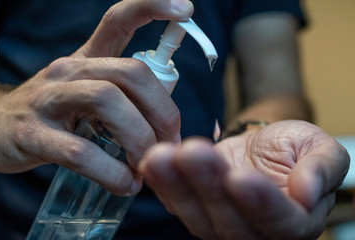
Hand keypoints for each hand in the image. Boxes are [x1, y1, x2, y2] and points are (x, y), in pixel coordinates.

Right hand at [0, 0, 192, 195]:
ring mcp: (49, 99)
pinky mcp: (33, 134)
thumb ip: (129, 104)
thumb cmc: (58, 114)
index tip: (185, 9)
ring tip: (147, 164)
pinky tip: (125, 184)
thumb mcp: (91, 96)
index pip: (119, 20)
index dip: (152, 7)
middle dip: (163, 110)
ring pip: (106, 101)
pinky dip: (111, 172)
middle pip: (130, 72)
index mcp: (89, 58)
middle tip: (171, 141)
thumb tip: (170, 132)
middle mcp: (70, 70)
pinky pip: (80, 152)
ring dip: (139, 138)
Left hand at [139, 120, 349, 238]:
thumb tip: (307, 192)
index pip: (278, 220)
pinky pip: (175, 201)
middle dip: (208, 184)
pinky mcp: (194, 208)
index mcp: (293, 222)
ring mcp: (218, 223)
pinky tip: (151, 162)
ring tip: (162, 156)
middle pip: (228, 219)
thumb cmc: (292, 150)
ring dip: (177, 184)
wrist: (262, 149)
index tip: (240, 176)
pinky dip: (161, 183)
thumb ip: (322, 170)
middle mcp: (253, 231)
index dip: (259, 201)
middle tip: (193, 154)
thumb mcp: (321, 150)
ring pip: (196, 213)